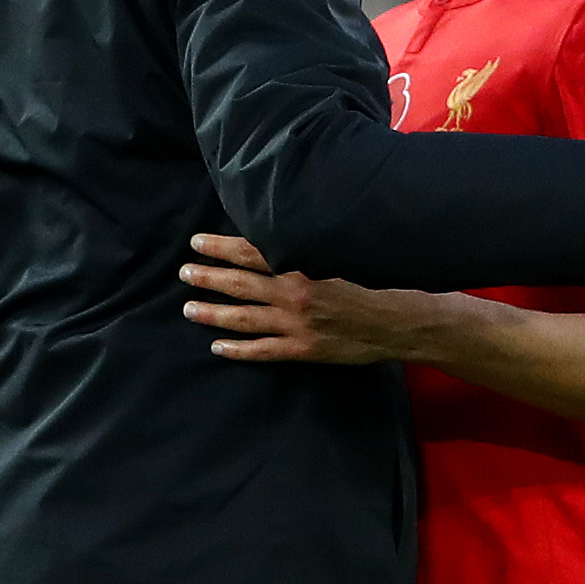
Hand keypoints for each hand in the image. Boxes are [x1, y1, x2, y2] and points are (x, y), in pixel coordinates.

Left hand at [180, 233, 437, 363]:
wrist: (401, 320)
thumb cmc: (377, 279)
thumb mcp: (342, 252)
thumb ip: (309, 247)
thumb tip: (280, 232)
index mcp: (302, 265)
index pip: (251, 251)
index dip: (220, 247)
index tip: (196, 242)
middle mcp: (294, 293)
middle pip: (240, 284)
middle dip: (208, 278)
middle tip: (184, 273)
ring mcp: (296, 324)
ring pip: (244, 318)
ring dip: (213, 313)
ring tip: (188, 309)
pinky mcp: (304, 349)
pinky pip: (263, 351)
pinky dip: (238, 350)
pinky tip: (217, 347)